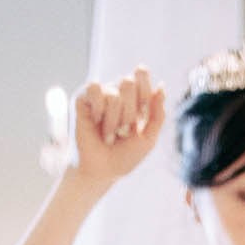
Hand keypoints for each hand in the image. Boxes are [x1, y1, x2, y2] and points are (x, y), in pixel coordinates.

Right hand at [71, 67, 166, 185]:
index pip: (140, 73)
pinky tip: (96, 122)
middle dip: (129, 113)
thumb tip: (161, 86)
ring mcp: (100, 94)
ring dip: (114, 121)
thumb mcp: (148, 139)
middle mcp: (117, 91)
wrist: (102, 171)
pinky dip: (98, 110)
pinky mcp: (83, 98)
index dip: (143, 93)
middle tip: (123, 131)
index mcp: (135, 97)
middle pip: (128, 82)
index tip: (140, 117)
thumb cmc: (125, 157)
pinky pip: (94, 89)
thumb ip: (158, 115)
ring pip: (113, 94)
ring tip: (109, 135)